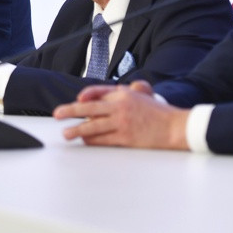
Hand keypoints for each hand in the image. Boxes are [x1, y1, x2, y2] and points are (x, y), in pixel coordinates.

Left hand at [52, 81, 189, 149]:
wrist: (175, 126)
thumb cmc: (157, 112)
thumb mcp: (139, 95)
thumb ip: (120, 94)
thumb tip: (97, 99)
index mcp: (123, 93)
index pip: (96, 92)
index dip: (84, 96)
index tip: (76, 100)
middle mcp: (120, 106)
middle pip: (89, 108)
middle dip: (70, 111)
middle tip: (57, 114)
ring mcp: (122, 122)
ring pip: (93, 126)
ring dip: (77, 130)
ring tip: (66, 133)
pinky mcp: (125, 137)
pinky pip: (103, 139)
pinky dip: (92, 140)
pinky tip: (85, 141)